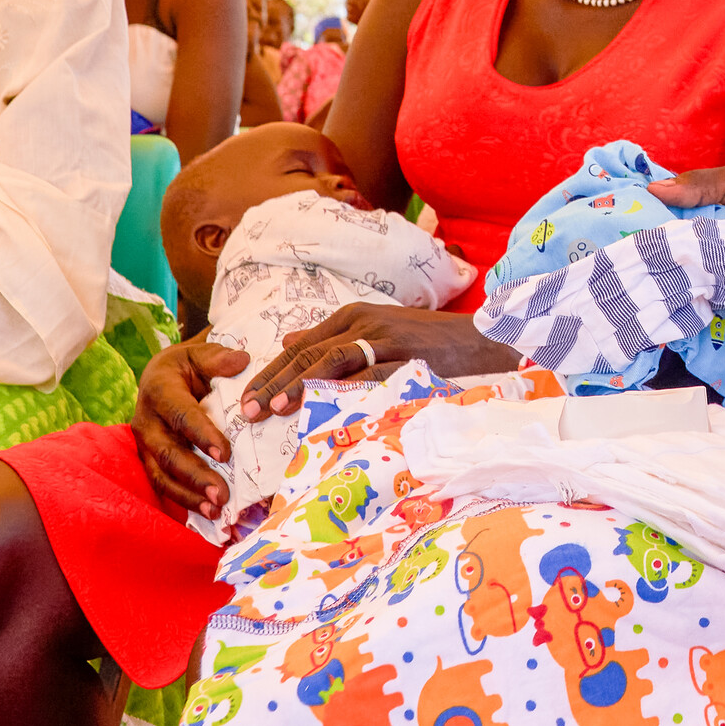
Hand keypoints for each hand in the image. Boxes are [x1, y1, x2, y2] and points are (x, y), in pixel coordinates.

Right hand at [131, 337, 248, 517]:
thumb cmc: (188, 366)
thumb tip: (241, 361)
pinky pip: (163, 484)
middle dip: (194, 476)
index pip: (180, 414)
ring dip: (188, 496)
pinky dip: (184, 500)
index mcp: (159, 390)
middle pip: (167, 453)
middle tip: (221, 494)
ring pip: (161, 475)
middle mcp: (146, 420)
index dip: (201, 434)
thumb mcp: (200, 354)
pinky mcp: (150, 461)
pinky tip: (207, 513)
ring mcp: (146, 445)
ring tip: (215, 510)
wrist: (164, 376)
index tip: (225, 454)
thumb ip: (219, 358)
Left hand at [240, 303, 517, 421]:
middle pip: (307, 353)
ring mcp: (384, 337)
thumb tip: (288, 341)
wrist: (477, 338)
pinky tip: (323, 404)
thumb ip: (333, 337)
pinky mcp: (404, 355)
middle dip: (273, 382)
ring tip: (274, 407)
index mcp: (352, 315)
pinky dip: (342, 389)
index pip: (300, 345)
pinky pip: (367, 374)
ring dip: (298, 384)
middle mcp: (363, 321)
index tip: (246, 398)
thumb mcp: (375, 330)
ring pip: (329, 361)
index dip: (271, 372)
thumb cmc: (426, 339)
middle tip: (247, 410)